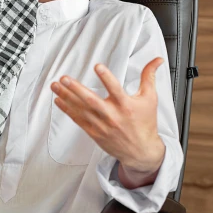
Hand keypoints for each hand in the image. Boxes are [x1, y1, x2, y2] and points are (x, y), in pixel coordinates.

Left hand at [50, 57, 165, 184]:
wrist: (140, 151)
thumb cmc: (145, 124)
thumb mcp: (150, 99)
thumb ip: (149, 77)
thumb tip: (157, 60)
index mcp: (126, 105)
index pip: (115, 89)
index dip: (106, 78)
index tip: (97, 67)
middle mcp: (112, 115)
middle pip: (91, 101)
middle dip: (76, 89)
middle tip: (65, 78)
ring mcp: (102, 125)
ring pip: (81, 109)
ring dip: (66, 97)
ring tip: (56, 85)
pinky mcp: (94, 132)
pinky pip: (78, 120)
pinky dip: (68, 110)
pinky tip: (59, 100)